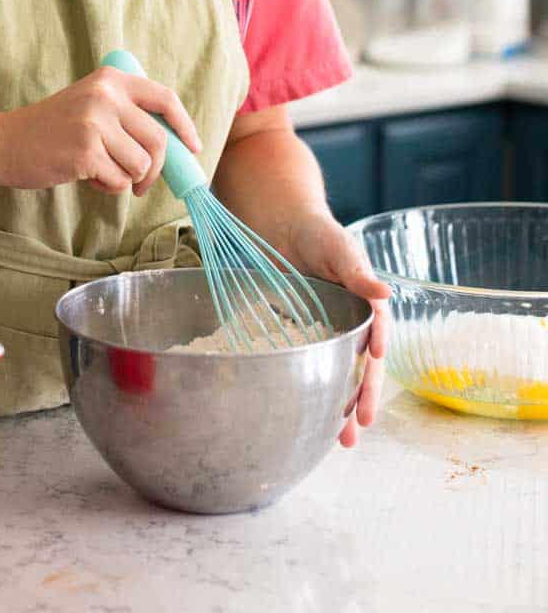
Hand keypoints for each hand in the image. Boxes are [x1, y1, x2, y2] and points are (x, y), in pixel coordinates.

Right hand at [0, 66, 201, 193]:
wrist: (6, 143)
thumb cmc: (55, 130)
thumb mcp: (92, 105)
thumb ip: (128, 114)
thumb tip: (176, 144)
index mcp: (112, 79)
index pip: (165, 98)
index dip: (185, 126)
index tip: (194, 147)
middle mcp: (106, 95)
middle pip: (158, 140)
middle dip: (155, 170)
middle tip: (141, 184)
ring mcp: (95, 122)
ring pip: (141, 165)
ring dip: (127, 179)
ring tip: (102, 173)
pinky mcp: (85, 152)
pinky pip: (119, 181)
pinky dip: (108, 187)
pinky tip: (86, 177)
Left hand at [275, 211, 390, 447]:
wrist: (282, 227)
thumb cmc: (319, 234)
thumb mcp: (340, 249)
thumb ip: (358, 272)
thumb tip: (385, 292)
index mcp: (366, 305)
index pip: (377, 335)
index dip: (376, 356)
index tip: (375, 368)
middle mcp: (350, 325)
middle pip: (360, 366)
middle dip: (362, 397)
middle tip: (360, 425)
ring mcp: (325, 334)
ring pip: (337, 375)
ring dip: (340, 406)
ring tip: (342, 438)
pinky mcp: (299, 338)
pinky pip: (307, 367)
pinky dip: (309, 391)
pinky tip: (307, 418)